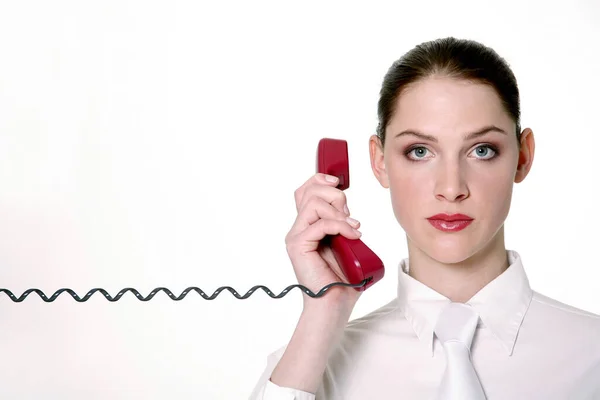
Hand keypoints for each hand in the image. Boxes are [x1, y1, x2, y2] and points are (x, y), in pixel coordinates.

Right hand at [284, 173, 362, 311]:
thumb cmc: (342, 280)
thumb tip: (348, 209)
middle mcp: (298, 229)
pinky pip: (320, 223)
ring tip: (352, 228)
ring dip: (338, 212)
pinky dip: (340, 226)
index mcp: (307, 226)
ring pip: (313, 203)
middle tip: (349, 214)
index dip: (320, 180)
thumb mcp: (345, 243)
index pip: (305, 191)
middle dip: (334, 195)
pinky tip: (352, 235)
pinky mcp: (298, 245)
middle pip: (308, 191)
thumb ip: (341, 224)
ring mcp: (295, 237)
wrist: (334, 305)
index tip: (339, 182)